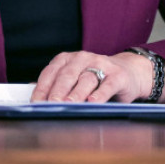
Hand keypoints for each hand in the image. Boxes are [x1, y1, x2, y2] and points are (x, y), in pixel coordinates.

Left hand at [30, 50, 152, 102]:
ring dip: (76, 93)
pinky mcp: (117, 75)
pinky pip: (107, 85)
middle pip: (67, 75)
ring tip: (69, 105)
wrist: (129, 72)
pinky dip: (100, 94)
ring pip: (86, 79)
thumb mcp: (75, 79)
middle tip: (51, 104)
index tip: (35, 103)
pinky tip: (93, 102)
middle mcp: (82, 58)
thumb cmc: (96, 79)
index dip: (42, 88)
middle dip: (57, 91)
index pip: (51, 73)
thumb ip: (57, 87)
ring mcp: (101, 64)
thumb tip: (36, 100)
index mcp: (67, 59)